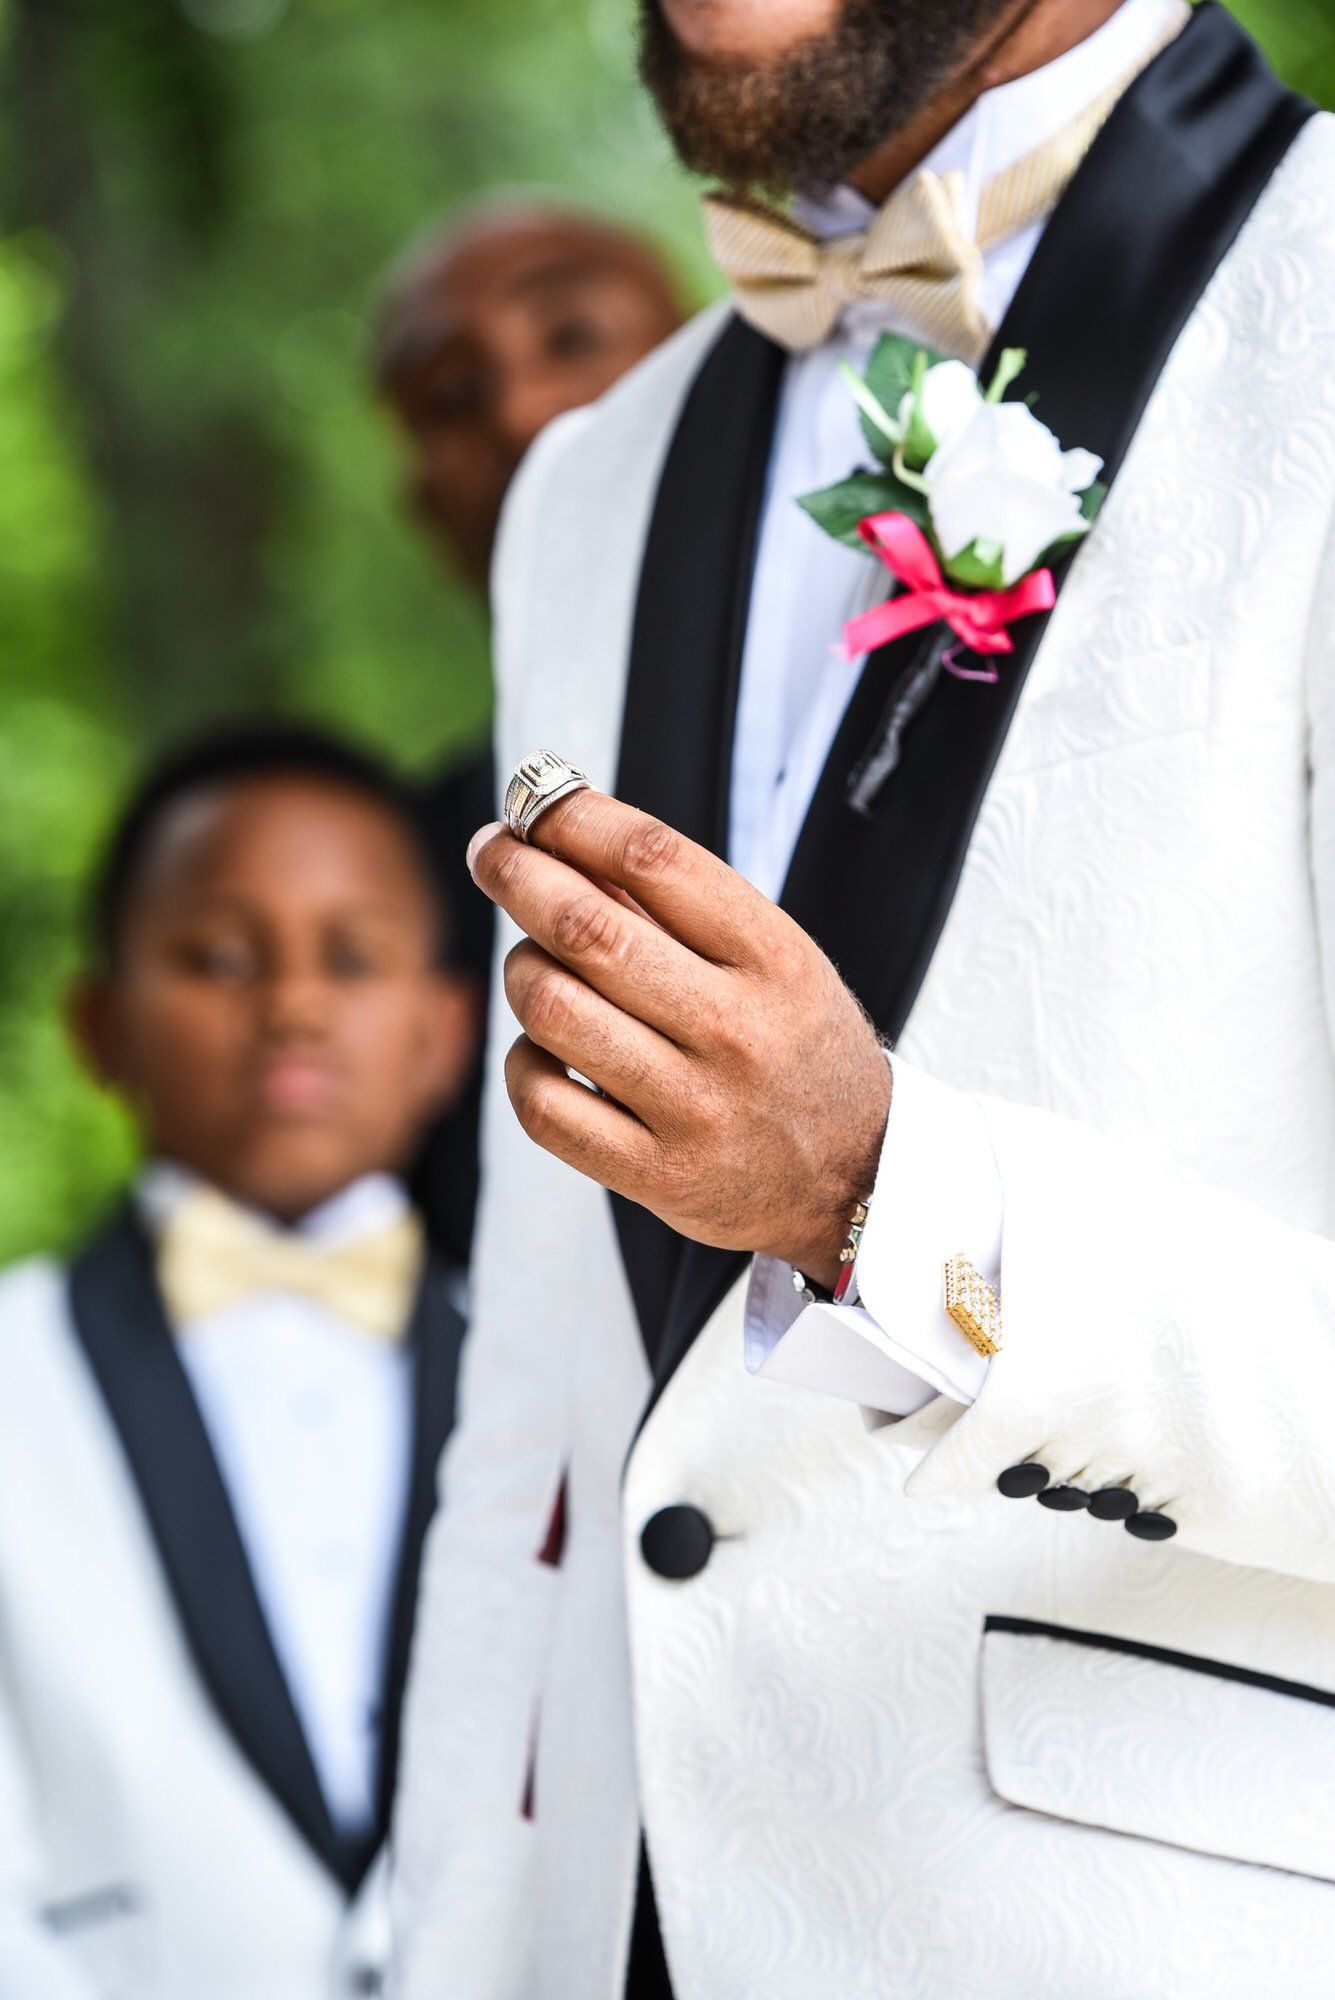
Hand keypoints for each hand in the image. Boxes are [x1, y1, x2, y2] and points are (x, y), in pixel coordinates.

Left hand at [468, 789, 891, 1287]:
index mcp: (774, 959)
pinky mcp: (655, 1174)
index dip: (573, 817)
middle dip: (517, 872)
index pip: (653, 858)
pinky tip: (543, 1048)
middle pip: (586, 927)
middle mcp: (734, 1029)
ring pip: (551, 1007)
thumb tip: (562, 838)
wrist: (856, 1175)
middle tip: (491, 852)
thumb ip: (679, 907)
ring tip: (534, 964)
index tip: (533, 802)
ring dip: (521, 970)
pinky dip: (523, 1061)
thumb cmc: (800, 1050)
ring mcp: (693, 1107)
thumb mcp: (775, 962)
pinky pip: (542, 1102)